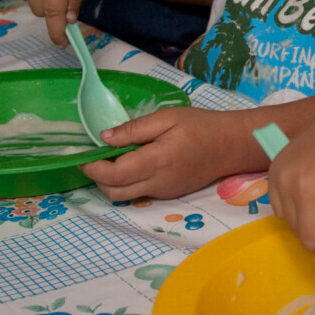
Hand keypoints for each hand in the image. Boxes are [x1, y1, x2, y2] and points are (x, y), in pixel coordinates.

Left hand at [79, 106, 252, 199]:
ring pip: (124, 197)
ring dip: (110, 183)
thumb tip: (104, 138)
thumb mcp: (168, 117)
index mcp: (157, 161)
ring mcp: (163, 192)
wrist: (232, 146)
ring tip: (110, 160)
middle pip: (113, 192)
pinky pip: (139, 193)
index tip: (82, 155)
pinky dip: (126, 183)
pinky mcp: (168, 194)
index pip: (114, 174)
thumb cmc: (201, 126)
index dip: (93, 167)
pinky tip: (132, 164)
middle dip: (96, 177)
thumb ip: (135, 129)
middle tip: (93, 157)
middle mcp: (158, 182)